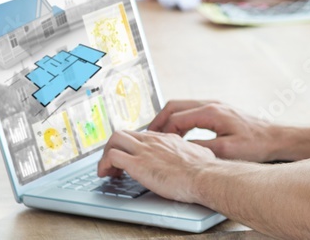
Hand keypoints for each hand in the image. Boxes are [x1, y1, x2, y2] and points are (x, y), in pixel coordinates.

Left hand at [97, 129, 214, 203]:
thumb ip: (192, 153)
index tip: (131, 158)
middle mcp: (153, 141)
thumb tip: (197, 156)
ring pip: (114, 140)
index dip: (132, 147)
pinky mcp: (137, 164)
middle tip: (114, 164)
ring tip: (107, 170)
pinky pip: (112, 157)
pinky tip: (106, 175)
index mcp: (166, 139)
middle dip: (114, 148)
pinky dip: (104, 165)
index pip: (142, 136)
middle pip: (124, 134)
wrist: (204, 176)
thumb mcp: (200, 153)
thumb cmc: (206, 169)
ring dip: (106, 155)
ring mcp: (144, 150)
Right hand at [149, 100, 283, 161]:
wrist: (275, 138)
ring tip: (158, 136)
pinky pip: (192, 110)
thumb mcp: (225, 150)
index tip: (151, 143)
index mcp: (210, 112)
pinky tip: (178, 134)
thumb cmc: (255, 144)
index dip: (161, 132)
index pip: (175, 118)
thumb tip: (178, 149)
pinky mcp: (219, 110)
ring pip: (182, 106)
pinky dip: (180, 120)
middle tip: (147, 136)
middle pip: (174, 106)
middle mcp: (211, 104)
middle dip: (158, 120)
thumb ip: (200, 148)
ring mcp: (215, 105)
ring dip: (168, 119)